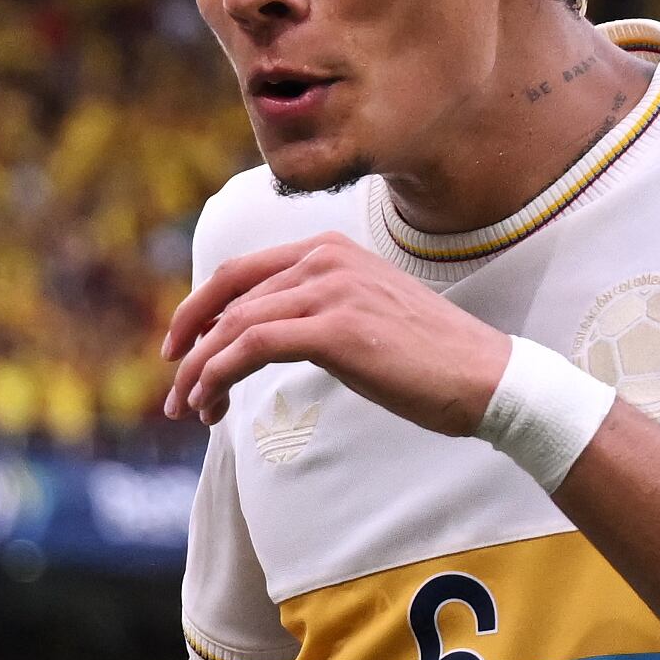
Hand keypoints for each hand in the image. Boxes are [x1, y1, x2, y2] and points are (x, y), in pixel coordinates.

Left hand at [163, 234, 513, 431]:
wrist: (484, 377)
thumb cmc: (425, 358)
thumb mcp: (361, 315)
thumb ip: (311, 312)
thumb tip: (257, 340)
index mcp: (328, 249)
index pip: (239, 272)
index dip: (198, 309)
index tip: (179, 348)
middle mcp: (325, 258)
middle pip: (227, 297)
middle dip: (190, 344)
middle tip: (175, 387)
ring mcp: (331, 290)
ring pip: (234, 326)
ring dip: (201, 371)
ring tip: (191, 410)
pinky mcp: (335, 330)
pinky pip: (252, 349)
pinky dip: (220, 376)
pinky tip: (212, 403)